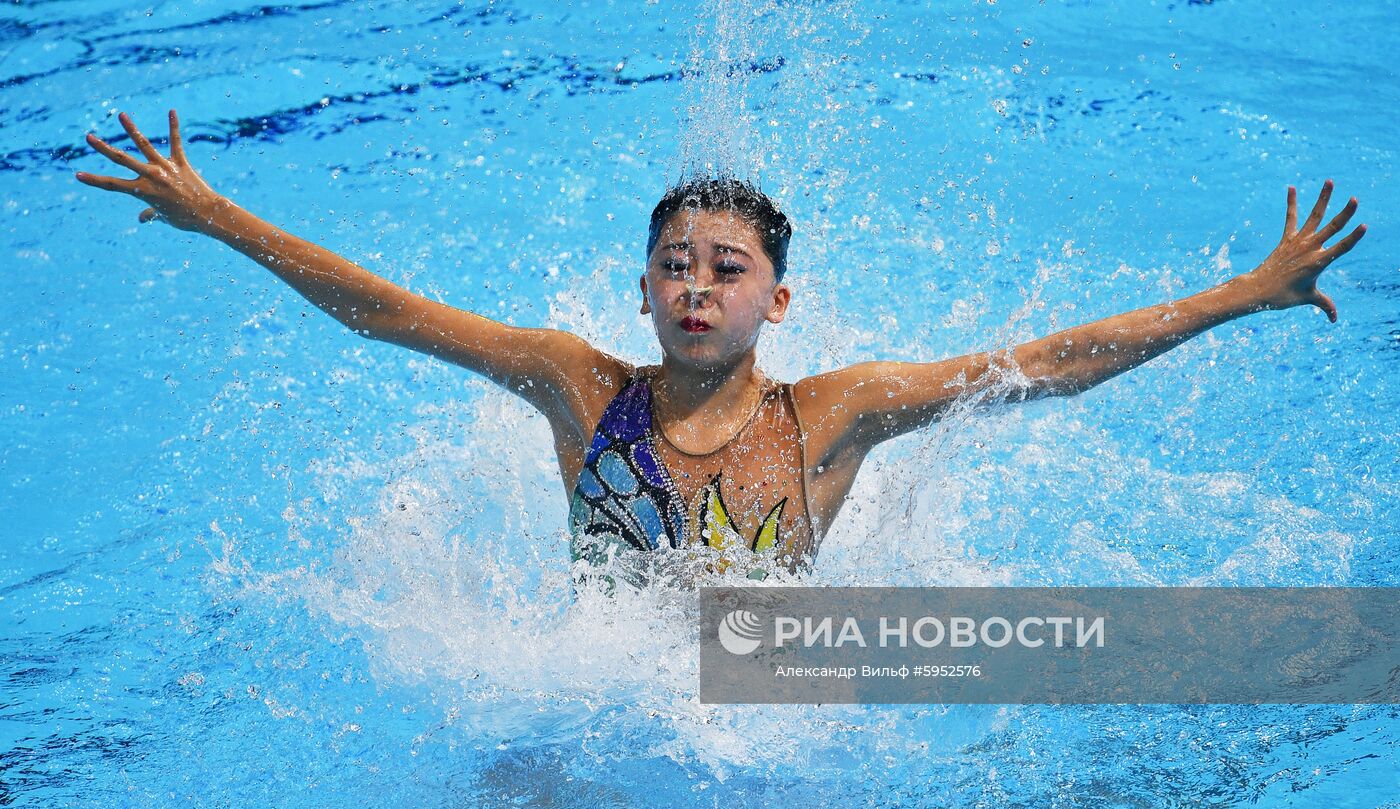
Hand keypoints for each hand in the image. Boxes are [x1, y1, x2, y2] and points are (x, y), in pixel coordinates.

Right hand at [74, 109, 224, 232]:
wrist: (208, 215)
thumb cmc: (184, 219)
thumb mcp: (163, 217)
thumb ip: (151, 214)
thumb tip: (142, 218)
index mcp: (143, 191)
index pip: (113, 185)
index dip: (94, 181)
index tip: (77, 175)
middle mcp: (151, 176)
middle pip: (122, 159)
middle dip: (103, 148)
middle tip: (88, 137)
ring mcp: (165, 168)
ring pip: (144, 145)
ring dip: (131, 129)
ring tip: (121, 115)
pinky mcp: (181, 162)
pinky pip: (176, 142)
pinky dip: (174, 127)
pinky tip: (172, 111)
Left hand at [1238, 179, 1366, 322]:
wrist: (1258, 290)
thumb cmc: (1284, 296)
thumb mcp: (1308, 299)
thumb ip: (1324, 305)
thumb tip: (1334, 320)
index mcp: (1319, 262)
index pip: (1341, 247)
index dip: (1353, 237)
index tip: (1364, 226)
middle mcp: (1310, 249)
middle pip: (1332, 228)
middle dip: (1345, 213)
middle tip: (1355, 199)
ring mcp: (1297, 242)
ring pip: (1314, 216)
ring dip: (1323, 198)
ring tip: (1330, 181)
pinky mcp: (1286, 239)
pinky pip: (1290, 218)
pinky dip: (1291, 203)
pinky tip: (1292, 188)